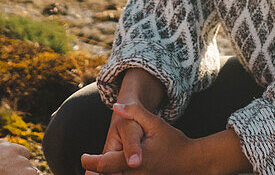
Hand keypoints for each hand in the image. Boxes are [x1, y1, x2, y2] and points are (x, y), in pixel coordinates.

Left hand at [81, 103, 195, 174]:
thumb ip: (135, 112)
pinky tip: (114, 171)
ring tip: (95, 170)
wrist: (191, 161)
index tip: (83, 157)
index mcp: (134, 162)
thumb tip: (115, 106)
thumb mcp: (155, 123)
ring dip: (107, 174)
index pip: (105, 164)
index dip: (91, 162)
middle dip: (96, 172)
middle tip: (86, 167)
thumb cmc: (173, 142)